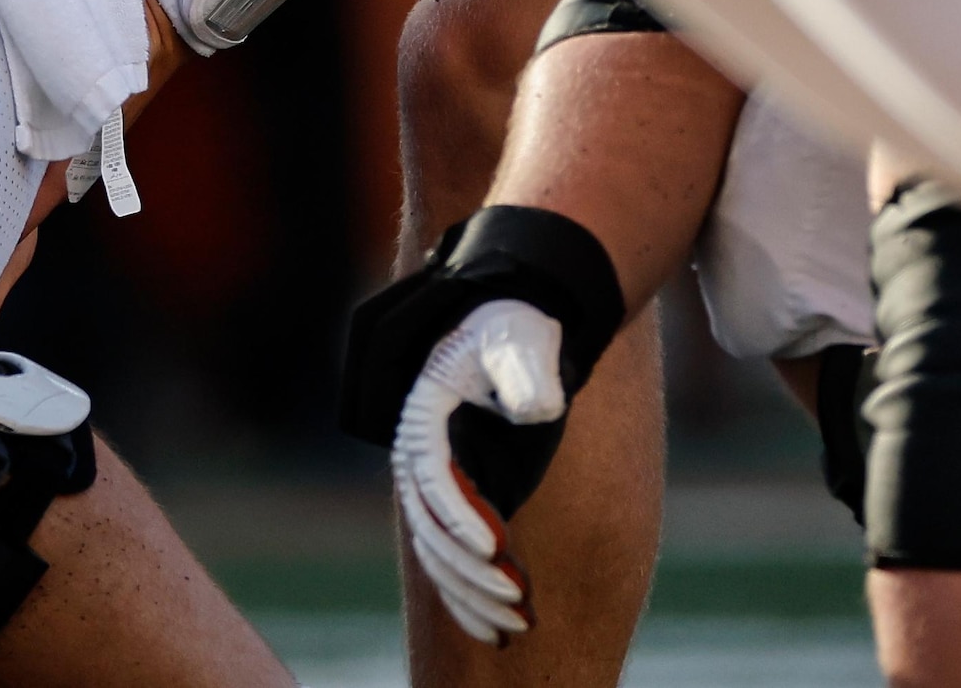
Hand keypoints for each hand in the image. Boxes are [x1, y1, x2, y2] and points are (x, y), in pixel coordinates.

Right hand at [391, 297, 571, 642]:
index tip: (495, 546)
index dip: (459, 516)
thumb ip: (525, 372)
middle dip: (470, 571)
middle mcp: (422, 462)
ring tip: (514, 627)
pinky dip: (470, 598)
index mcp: (425, 422)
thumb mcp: (519, 341)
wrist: (519, 333)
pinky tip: (498, 629)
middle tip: (516, 597)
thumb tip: (537, 411)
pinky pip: (456, 562)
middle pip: (433, 531)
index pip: (434, 479)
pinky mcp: (464, 507)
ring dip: (473, 596)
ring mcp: (442, 489)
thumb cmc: (516, 330)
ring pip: (442, 558)